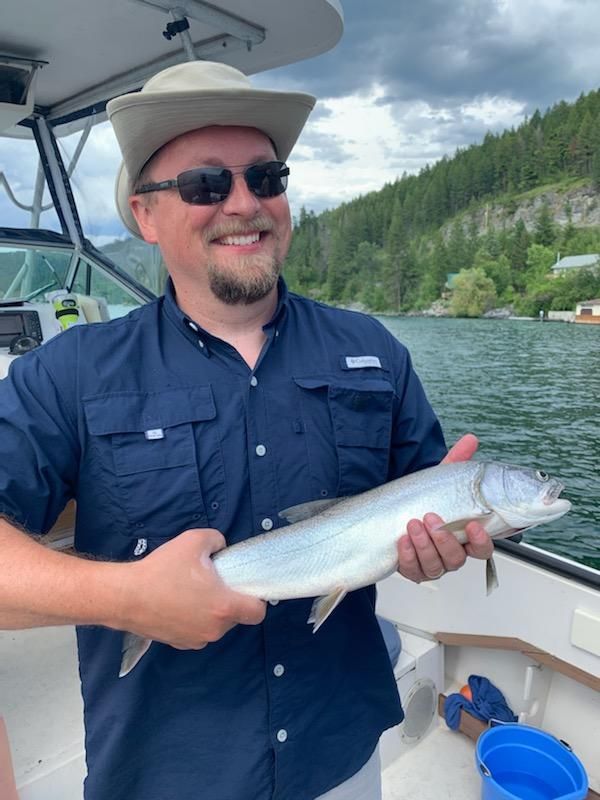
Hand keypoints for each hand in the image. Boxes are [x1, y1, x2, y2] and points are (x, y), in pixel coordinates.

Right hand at [121, 529, 265, 649]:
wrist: (125, 596)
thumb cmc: (163, 569)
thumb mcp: (194, 540)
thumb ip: (216, 540)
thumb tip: (221, 548)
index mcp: (224, 607)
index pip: (257, 613)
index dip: (256, 599)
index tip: (244, 587)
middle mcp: (214, 629)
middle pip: (235, 617)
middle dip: (227, 601)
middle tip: (210, 582)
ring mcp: (196, 640)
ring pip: (214, 625)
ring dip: (209, 611)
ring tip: (189, 591)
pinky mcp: (179, 644)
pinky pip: (196, 631)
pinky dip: (192, 620)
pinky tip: (176, 603)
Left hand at [397, 433, 492, 582]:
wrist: (393, 512)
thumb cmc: (424, 500)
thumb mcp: (439, 481)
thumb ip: (456, 462)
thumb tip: (470, 439)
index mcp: (464, 536)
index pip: (482, 547)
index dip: (481, 540)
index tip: (473, 525)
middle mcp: (451, 553)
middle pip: (457, 558)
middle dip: (444, 540)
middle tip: (431, 518)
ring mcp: (432, 563)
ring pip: (436, 566)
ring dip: (425, 545)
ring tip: (413, 524)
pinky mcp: (413, 569)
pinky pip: (414, 571)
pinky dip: (408, 556)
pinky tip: (402, 541)